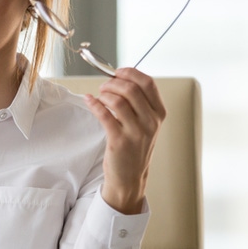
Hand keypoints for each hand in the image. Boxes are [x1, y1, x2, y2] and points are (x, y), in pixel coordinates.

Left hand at [84, 68, 165, 214]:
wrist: (130, 176)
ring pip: (117, 100)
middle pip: (131, 88)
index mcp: (159, 113)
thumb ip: (138, 102)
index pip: (148, 83)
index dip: (130, 73)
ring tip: (99, 96)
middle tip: (104, 86)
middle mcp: (151, 121)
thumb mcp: (146, 123)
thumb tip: (119, 78)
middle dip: (113, 82)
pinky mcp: (119, 141)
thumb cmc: (135, 146)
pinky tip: (89, 101)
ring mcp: (136, 132)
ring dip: (103, 94)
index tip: (117, 72)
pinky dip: (94, 104)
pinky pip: (104, 114)